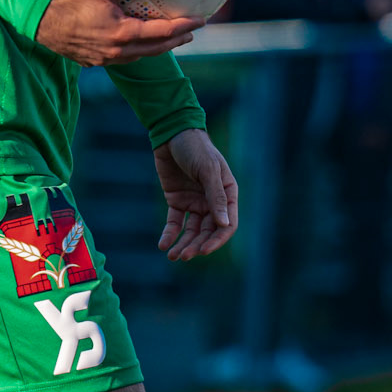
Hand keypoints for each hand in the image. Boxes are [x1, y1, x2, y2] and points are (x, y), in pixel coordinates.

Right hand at [35, 0, 201, 66]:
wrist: (37, 20)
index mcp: (122, 32)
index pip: (163, 31)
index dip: (185, 25)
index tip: (201, 19)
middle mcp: (117, 51)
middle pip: (156, 48)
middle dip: (177, 40)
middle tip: (192, 31)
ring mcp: (105, 59)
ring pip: (140, 56)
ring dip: (159, 47)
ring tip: (171, 38)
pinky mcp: (94, 61)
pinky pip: (123, 58)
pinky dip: (138, 50)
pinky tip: (138, 43)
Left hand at [155, 128, 238, 260]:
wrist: (172, 134)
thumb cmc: (196, 148)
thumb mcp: (208, 170)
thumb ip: (216, 197)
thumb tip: (224, 225)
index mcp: (227, 195)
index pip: (227, 225)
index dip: (217, 240)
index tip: (203, 250)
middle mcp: (212, 202)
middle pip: (207, 232)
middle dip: (197, 245)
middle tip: (183, 256)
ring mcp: (194, 202)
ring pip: (191, 231)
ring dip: (184, 244)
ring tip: (173, 256)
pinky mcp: (177, 201)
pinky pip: (175, 223)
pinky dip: (170, 234)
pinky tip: (163, 245)